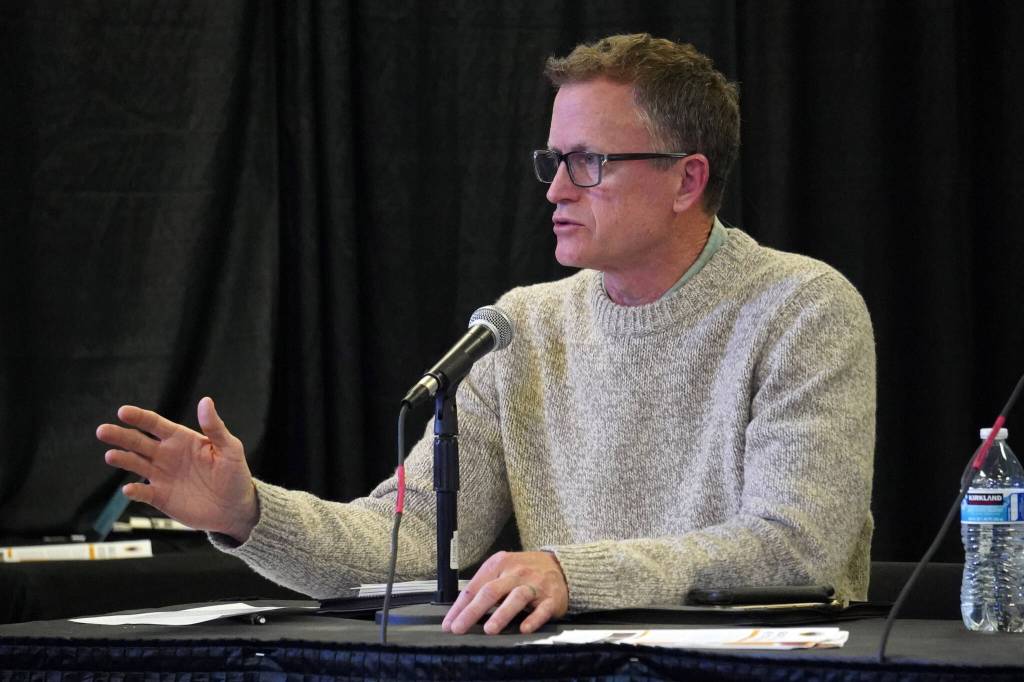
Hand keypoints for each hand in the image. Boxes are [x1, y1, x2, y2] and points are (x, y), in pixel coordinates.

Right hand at [96, 397, 258, 542]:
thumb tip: (206, 401)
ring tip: (111, 455)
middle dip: (120, 435)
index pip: (155, 424)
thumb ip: (215, 427)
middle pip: (138, 442)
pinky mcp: (160, 497)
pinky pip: (142, 493)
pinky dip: (133, 491)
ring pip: (135, 464)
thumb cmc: (235, 475)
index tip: (123, 412)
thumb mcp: (230, 449)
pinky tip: (129, 490)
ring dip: (122, 459)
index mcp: (182, 439)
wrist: (234, 508)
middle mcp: (167, 455)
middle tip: (103, 431)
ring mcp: (161, 476)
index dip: (139, 417)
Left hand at [442, 550, 568, 634]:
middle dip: (473, 611)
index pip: (475, 587)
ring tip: (489, 629)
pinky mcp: (552, 598)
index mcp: (499, 564)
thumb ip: (486, 586)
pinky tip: (524, 629)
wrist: (560, 566)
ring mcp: (534, 585)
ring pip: (516, 598)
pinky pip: (542, 609)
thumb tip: (461, 612)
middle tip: (459, 628)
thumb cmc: (525, 572)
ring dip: (501, 614)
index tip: (449, 624)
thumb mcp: (503, 570)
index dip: (460, 607)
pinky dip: (533, 619)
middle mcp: (515, 573)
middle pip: (491, 591)